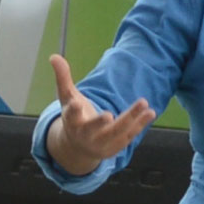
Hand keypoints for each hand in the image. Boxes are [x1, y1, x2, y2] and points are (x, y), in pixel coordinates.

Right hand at [44, 53, 158, 175]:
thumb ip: (63, 78)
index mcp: (72, 122)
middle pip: (93, 129)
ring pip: (116, 132)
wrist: (80, 148)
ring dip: (131, 119)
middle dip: (100, 123)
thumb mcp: (67, 98)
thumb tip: (53, 56)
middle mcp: (86, 135)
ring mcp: (102, 143)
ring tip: (144, 103)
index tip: (76, 104)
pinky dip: (140, 124)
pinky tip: (150, 112)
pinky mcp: (116, 147)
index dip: (73, 110)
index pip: (71, 116)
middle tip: (108, 115)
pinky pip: (129, 136)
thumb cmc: (74, 117)